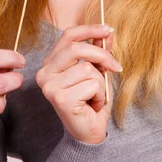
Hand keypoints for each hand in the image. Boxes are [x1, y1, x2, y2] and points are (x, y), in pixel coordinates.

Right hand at [36, 24, 121, 144]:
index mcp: (50, 62)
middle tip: (116, 67)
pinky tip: (92, 104)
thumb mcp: (97, 72)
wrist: (89, 133)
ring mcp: (50, 86)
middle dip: (102, 56)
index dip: (90, 29)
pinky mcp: (60, 98)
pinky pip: (92, 84)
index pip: (68, 36)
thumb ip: (99, 52)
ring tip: (95, 95)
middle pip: (78, 49)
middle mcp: (44, 72)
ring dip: (101, 82)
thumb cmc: (91, 101)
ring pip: (88, 68)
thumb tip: (108, 32)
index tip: (109, 29)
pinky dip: (100, 94)